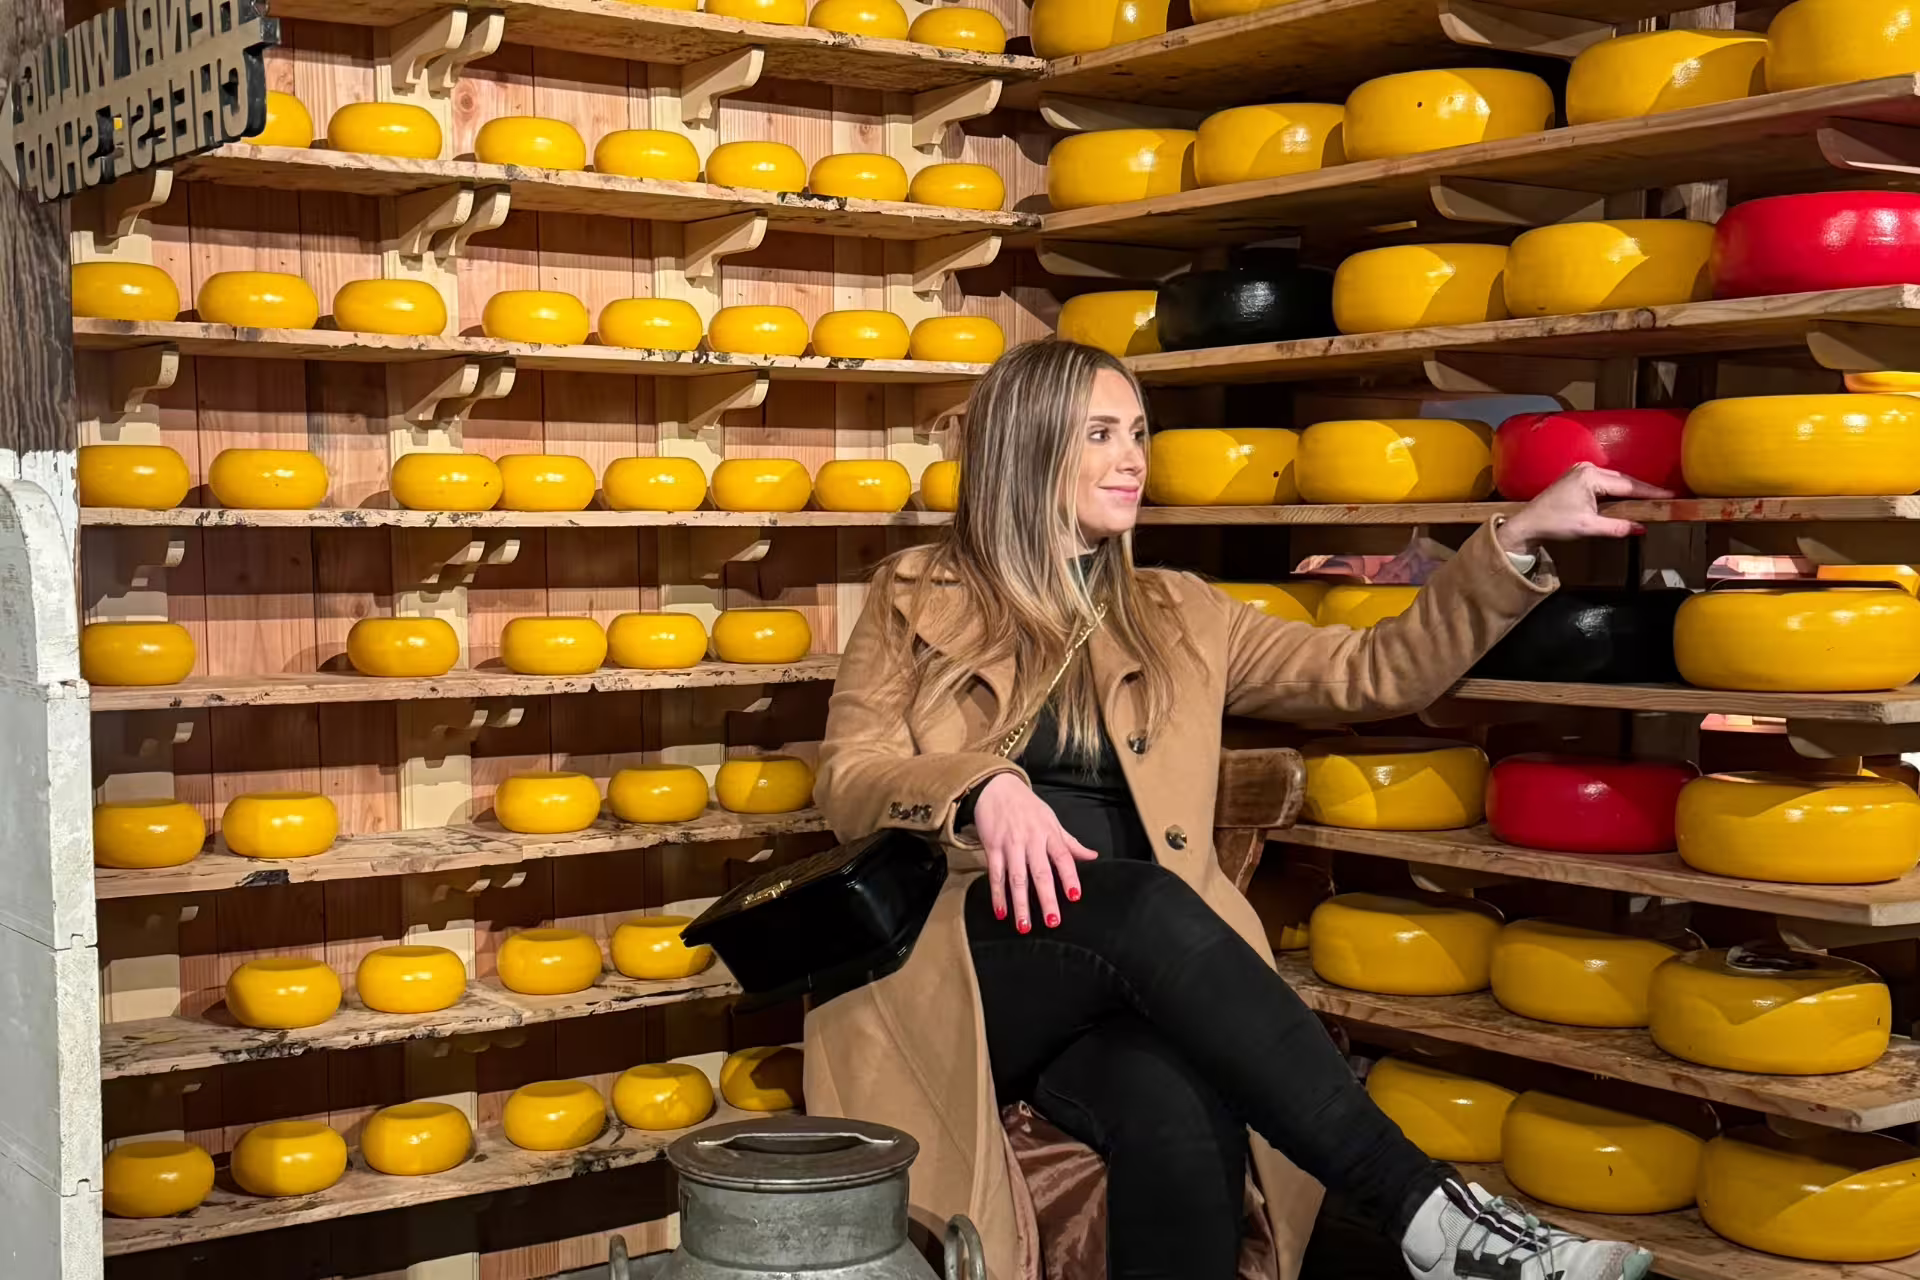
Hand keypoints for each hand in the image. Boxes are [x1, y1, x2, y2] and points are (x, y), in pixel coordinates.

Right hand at [972, 772, 1097, 932]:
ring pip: (1016, 879)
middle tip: (1052, 921)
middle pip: (1040, 873)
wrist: (996, 787)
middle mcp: (1031, 841)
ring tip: (1024, 926)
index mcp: (1049, 834)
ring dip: (1020, 904)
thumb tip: (1093, 856)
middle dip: (1046, 898)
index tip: (1075, 896)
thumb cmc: (1027, 806)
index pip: (1063, 857)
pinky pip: (995, 875)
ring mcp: (1011, 845)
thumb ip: (1070, 843)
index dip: (1069, 877)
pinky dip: (997, 895)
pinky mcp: (993, 848)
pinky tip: (1002, 912)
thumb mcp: (1052, 820)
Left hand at [1498, 462, 1673, 555]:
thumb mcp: (1588, 527)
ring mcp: (1581, 470)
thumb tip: (1641, 528)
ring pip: (1615, 479)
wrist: (1528, 523)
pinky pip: (1605, 481)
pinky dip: (1618, 489)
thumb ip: (1617, 527)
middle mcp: (1587, 468)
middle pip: (1623, 480)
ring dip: (1631, 489)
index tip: (1670, 496)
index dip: (1650, 492)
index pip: (1628, 486)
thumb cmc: (1554, 524)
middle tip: (1666, 497)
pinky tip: (1629, 495)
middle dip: (1644, 489)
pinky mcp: (1577, 476)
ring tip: (1652, 497)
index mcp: (1590, 477)